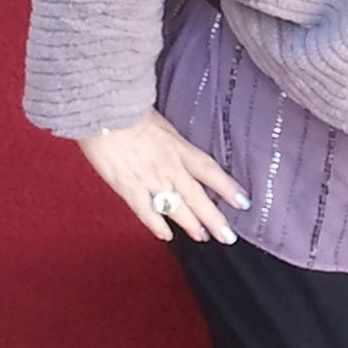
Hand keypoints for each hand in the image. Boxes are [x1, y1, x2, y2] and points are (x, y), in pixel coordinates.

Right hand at [76, 111, 249, 245]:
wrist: (104, 111)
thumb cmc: (130, 111)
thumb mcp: (162, 124)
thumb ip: (173, 143)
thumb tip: (180, 153)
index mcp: (179, 148)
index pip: (210, 172)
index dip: (228, 188)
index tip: (243, 203)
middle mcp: (170, 167)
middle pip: (197, 198)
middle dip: (214, 219)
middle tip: (228, 236)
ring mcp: (150, 180)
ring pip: (176, 209)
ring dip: (191, 225)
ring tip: (203, 237)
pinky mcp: (128, 188)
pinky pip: (146, 212)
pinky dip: (157, 226)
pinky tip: (166, 236)